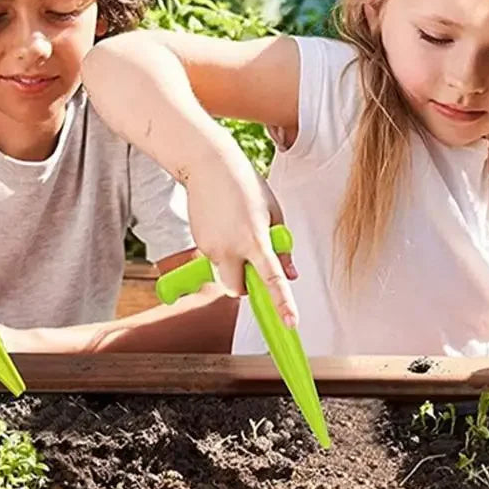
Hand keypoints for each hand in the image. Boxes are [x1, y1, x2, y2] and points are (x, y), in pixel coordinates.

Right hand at [186, 140, 298, 326]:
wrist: (208, 166)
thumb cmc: (245, 185)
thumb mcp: (273, 213)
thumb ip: (281, 247)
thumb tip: (290, 273)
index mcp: (254, 240)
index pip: (272, 279)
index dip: (281, 303)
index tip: (290, 322)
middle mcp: (230, 249)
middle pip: (236, 290)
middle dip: (246, 286)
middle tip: (253, 264)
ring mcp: (211, 248)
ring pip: (225, 274)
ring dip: (234, 264)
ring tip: (238, 229)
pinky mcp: (199, 244)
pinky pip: (215, 259)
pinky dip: (223, 251)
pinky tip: (225, 224)